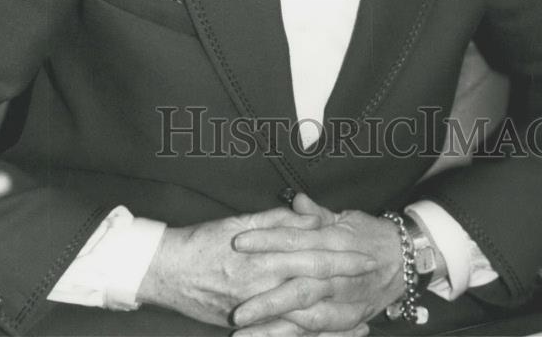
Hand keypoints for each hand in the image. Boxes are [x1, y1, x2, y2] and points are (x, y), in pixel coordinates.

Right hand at [136, 204, 376, 327]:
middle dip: (345, 285)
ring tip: (362, 323)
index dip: (342, 255)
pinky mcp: (247, 325)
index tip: (367, 252)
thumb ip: (280, 221)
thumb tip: (311, 218)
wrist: (167, 271)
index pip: (313, 255)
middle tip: (374, 283)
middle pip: (315, 286)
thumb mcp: (242, 223)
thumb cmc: (204, 242)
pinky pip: (282, 336)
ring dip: (333, 319)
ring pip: (303, 317)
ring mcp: (257, 309)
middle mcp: (264, 285)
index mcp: (266, 256)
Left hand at [229, 194, 405, 336]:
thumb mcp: (346, 217)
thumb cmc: (372, 234)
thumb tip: (295, 200)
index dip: (267, 242)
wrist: (408, 259)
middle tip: (236, 308)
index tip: (238, 244)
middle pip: (299, 289)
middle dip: (266, 301)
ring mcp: (346, 303)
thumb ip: (316, 212)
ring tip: (244, 334)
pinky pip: (322, 335)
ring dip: (275, 329)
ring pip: (308, 320)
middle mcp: (340, 276)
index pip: (296, 241)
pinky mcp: (350, 321)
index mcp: (336, 243)